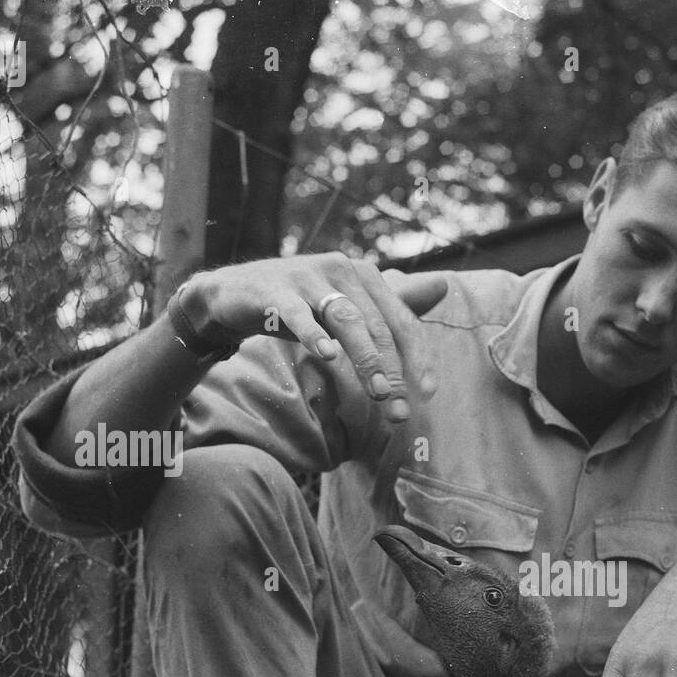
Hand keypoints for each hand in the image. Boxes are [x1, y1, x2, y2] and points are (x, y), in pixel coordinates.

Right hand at [182, 253, 445, 422]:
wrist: (233, 296)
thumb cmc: (299, 305)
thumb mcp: (348, 306)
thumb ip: (393, 304)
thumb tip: (444, 286)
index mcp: (365, 274)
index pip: (401, 320)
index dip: (418, 358)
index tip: (427, 395)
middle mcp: (341, 268)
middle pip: (377, 326)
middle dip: (392, 370)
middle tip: (398, 408)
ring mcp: (307, 276)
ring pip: (346, 320)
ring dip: (365, 359)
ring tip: (378, 392)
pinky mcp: (274, 290)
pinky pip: (299, 316)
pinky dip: (314, 335)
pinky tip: (328, 358)